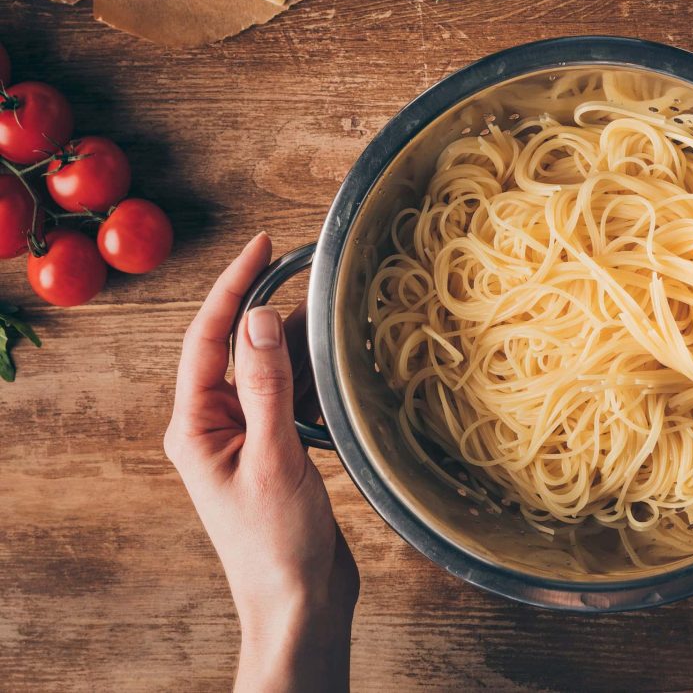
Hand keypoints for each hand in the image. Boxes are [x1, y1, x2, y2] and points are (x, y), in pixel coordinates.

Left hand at [165, 233, 358, 692]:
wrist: (300, 601)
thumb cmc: (276, 543)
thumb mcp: (273, 457)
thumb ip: (267, 386)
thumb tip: (259, 318)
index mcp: (197, 426)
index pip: (207, 338)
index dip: (232, 286)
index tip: (261, 245)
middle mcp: (216, 426)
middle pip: (239, 349)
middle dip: (272, 309)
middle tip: (311, 272)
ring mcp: (249, 438)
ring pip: (272, 372)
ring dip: (300, 347)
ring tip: (336, 318)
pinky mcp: (279, 451)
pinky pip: (294, 398)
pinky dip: (316, 380)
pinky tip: (340, 368)